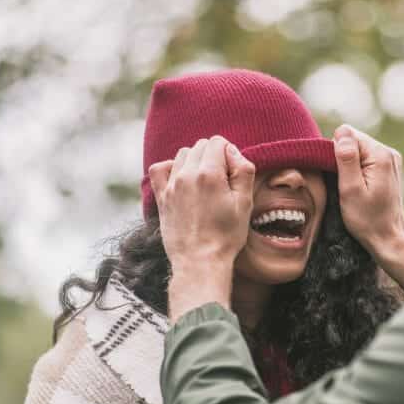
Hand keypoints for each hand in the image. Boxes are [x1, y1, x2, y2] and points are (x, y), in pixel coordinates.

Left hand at [148, 136, 255, 317]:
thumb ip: (243, 170)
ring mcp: (171, 185)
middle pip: (200, 146)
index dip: (229, 153)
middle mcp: (187, 174)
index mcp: (209, 173)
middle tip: (223, 180)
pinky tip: (181, 179)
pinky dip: (170, 168)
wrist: (200, 261)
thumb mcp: (245, 203)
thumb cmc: (226, 235)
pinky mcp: (161, 197)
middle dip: (214, 156)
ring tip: (205, 182)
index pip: (218, 142)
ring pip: (182, 155)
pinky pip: (159, 169)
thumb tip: (232, 152)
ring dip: (195, 161)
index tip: (233, 173)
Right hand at [334, 125, 403, 293]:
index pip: (347, 134)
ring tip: (354, 189)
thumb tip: (341, 132)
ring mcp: (391, 160)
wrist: (389, 238)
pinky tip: (361, 188)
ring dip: (351, 167)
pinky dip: (358, 171)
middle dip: (344, 160)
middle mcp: (389, 153)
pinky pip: (366, 159)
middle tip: (346, 185)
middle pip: (354, 140)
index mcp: (380, 155)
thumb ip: (346, 159)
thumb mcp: (350, 190)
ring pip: (359, 150)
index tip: (340, 177)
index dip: (336, 154)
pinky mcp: (389, 168)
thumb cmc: (368, 219)